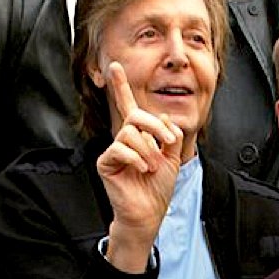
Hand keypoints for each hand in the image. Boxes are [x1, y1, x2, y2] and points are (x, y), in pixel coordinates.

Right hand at [95, 61, 185, 273]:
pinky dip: (136, 158)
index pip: (128, 106)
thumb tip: (161, 117)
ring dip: (148, 148)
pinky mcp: (106, 163)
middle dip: (155, 127)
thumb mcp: (173, 157)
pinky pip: (119, 148)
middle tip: (168, 144)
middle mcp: (124, 139)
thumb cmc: (158, 187)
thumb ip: (169, 135)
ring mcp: (114, 150)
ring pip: (130, 132)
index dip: (121, 87)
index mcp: (139, 135)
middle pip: (135, 116)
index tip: (116, 66)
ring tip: (154, 166)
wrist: (150, 211)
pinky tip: (143, 169)